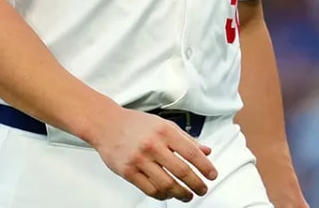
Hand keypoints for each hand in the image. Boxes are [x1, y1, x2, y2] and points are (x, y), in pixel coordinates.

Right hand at [90, 108, 218, 201]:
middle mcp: (153, 145)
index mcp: (165, 131)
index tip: (212, 175)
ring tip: (188, 195)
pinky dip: (163, 195)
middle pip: (182, 171)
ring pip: (167, 184)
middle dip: (197, 184)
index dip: (206, 167)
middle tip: (203, 189)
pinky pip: (150, 190)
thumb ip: (186, 139)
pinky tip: (169, 194)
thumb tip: (206, 151)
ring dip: (181, 194)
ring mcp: (139, 159)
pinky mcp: (128, 172)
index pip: (192, 153)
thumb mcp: (164, 124)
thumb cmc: (135, 124)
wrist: (106, 124)